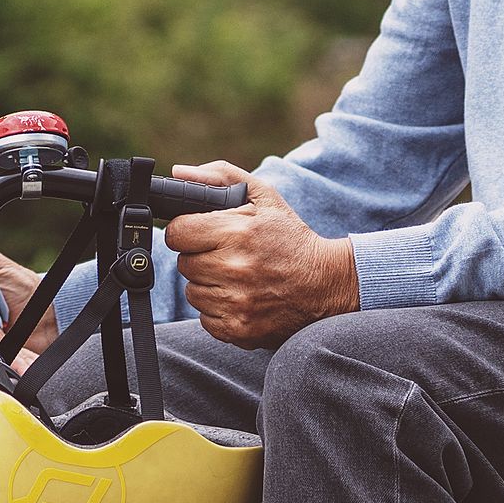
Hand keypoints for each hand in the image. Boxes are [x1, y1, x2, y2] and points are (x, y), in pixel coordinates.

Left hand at [165, 164, 358, 346]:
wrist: (326, 285)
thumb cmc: (291, 238)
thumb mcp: (264, 197)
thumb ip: (219, 177)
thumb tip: (178, 173)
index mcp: (238, 232)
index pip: (177, 233)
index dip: (188, 231)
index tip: (203, 234)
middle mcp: (235, 268)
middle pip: (184, 263)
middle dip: (201, 257)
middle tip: (227, 255)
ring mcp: (237, 303)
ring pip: (192, 292)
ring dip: (209, 284)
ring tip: (236, 276)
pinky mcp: (239, 329)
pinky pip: (205, 318)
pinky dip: (218, 309)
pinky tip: (241, 297)